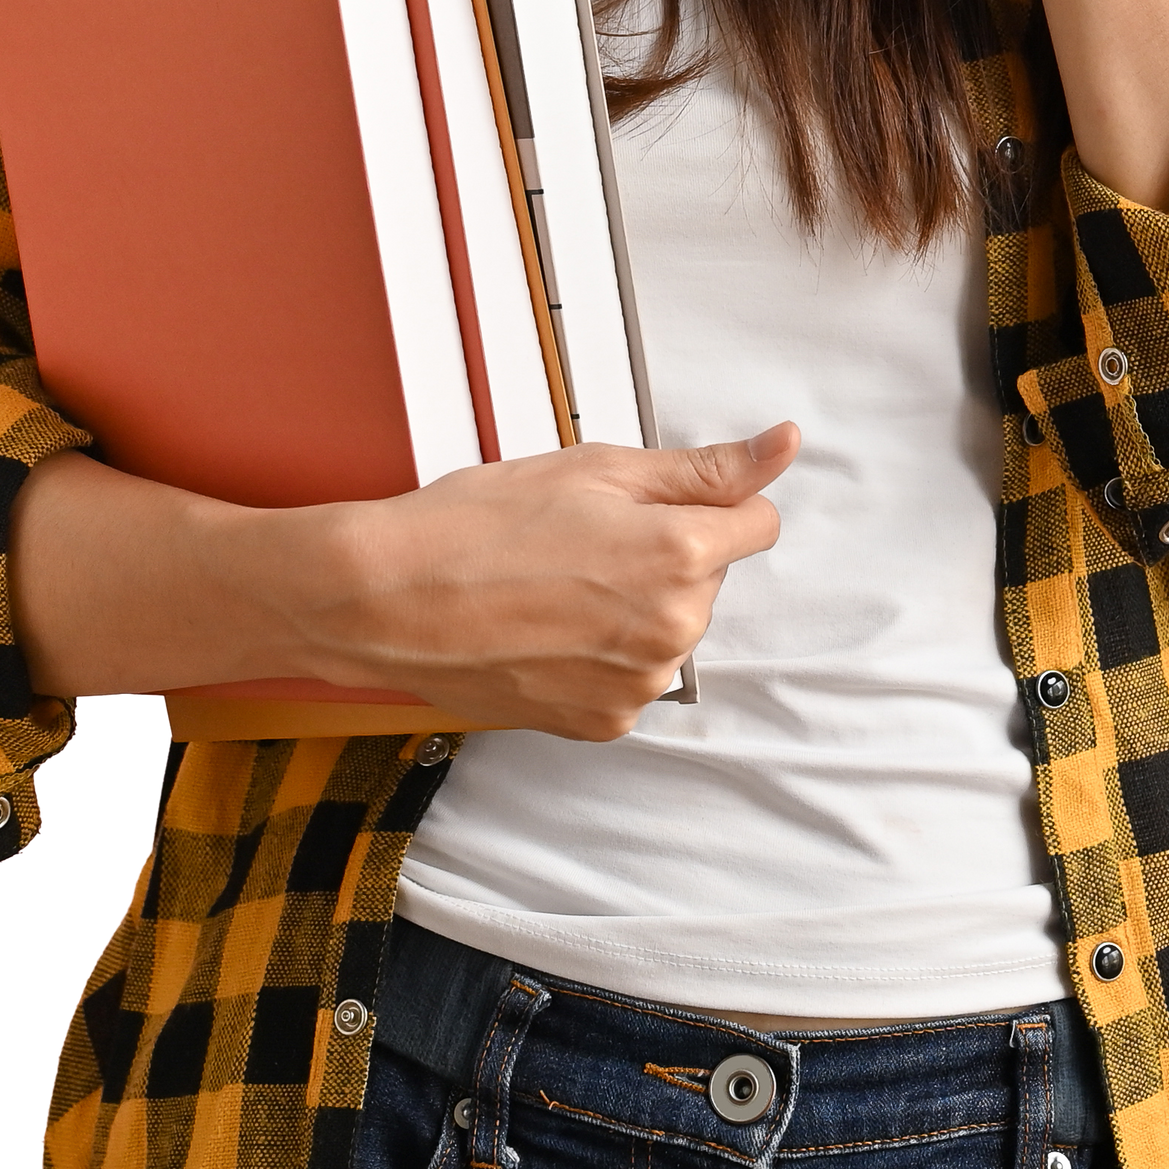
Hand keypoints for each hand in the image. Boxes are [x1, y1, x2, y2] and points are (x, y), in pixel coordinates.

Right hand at [271, 424, 799, 738]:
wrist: (388, 597)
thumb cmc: (478, 523)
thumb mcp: (596, 468)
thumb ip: (704, 468)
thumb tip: (781, 447)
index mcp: (679, 556)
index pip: (755, 524)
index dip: (707, 502)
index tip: (656, 501)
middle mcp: (671, 632)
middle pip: (706, 577)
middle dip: (662, 552)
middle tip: (579, 535)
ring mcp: (636, 685)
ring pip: (667, 627)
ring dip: (631, 604)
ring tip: (552, 581)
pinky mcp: (601, 721)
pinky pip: (629, 674)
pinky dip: (600, 651)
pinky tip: (544, 625)